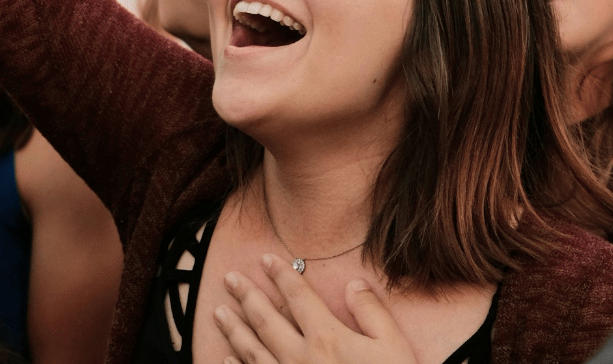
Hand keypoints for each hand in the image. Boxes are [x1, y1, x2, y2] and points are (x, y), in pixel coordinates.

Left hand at [215, 254, 419, 363]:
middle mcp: (301, 357)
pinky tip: (227, 358)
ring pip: (252, 350)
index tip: (265, 259)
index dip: (281, 275)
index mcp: (327, 338)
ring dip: (234, 328)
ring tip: (218, 311)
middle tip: (229, 278)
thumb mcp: (394, 345)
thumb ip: (371, 312)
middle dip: (246, 296)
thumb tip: (354, 284)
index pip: (298, 297)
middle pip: (266, 320)